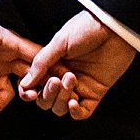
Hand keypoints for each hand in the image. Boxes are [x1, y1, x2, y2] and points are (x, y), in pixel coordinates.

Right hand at [18, 10, 138, 120]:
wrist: (114, 28)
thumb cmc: (87, 27)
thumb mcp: (60, 42)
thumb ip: (41, 63)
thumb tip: (25, 82)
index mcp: (52, 64)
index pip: (35, 85)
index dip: (29, 91)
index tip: (29, 90)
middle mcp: (63, 77)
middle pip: (46, 100)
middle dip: (48, 94)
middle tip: (55, 80)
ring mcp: (80, 86)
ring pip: (61, 108)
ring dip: (61, 99)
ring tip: (70, 80)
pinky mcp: (95, 93)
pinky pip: (82, 112)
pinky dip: (75, 112)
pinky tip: (74, 102)